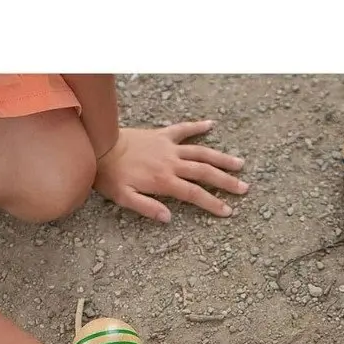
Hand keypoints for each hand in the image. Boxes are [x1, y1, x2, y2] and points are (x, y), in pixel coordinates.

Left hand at [94, 121, 247, 222]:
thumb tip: (169, 219)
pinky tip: (212, 124)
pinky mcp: (162, 135)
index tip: (228, 211)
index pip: (195, 194)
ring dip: (221, 158)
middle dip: (226, 182)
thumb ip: (147, 208)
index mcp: (164, 181)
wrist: (99, 146)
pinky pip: (183, 129)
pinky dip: (198, 126)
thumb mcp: (124, 198)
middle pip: (205, 173)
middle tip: (244, 189)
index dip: (213, 203)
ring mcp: (169, 147)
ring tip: (239, 164)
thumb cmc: (110, 176)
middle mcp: (172, 163)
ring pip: (201, 152)